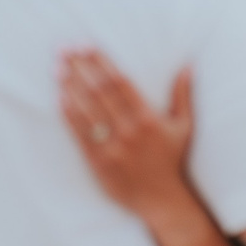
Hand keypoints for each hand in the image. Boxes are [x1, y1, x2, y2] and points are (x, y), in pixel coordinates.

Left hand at [58, 49, 199, 238]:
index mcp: (148, 118)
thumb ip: (183, 94)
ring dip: (70, 87)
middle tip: (64, 49)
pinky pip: (80, 135)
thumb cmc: (173, 160)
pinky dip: (69, 116)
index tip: (86, 44)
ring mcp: (112, 147)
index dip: (101, 61)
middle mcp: (129, 130)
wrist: (162, 201)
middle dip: (80, 67)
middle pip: (99, 92)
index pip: (120, 82)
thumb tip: (188, 65)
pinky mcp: (99, 163)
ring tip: (57, 68)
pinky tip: (60, 98)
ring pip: (86, 111)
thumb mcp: (184, 126)